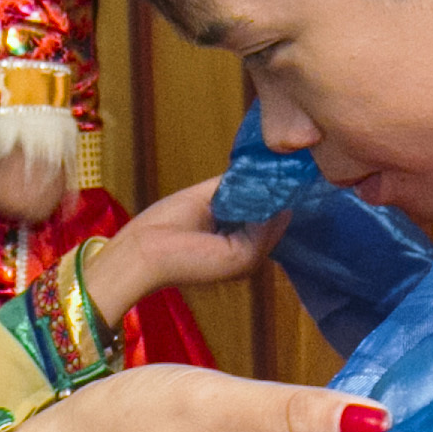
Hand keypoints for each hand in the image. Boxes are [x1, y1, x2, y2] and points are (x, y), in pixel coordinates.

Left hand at [85, 176, 282, 323]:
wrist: (144, 250)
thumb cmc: (165, 226)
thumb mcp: (207, 198)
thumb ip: (234, 189)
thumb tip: (261, 174)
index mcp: (235, 242)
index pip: (265, 219)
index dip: (272, 196)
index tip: (283, 174)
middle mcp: (245, 255)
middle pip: (273, 222)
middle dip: (278, 196)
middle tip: (288, 171)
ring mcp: (246, 260)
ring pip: (273, 224)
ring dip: (273, 199)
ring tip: (276, 176)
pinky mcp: (243, 258)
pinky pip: (265, 228)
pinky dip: (264, 207)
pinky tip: (262, 190)